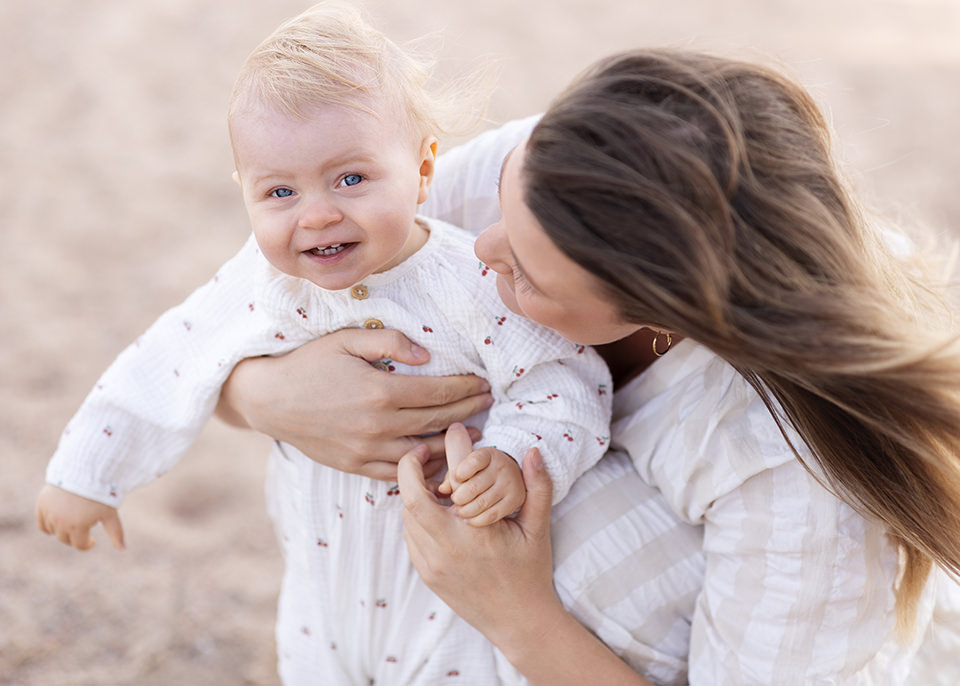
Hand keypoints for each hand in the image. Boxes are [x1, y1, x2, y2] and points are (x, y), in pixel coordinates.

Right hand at [36, 484, 125, 550]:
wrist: (85, 470)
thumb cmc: (101, 493)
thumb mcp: (110, 513)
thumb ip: (115, 532)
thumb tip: (122, 549)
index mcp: (78, 526)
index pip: (79, 545)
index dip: (87, 544)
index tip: (93, 540)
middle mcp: (61, 522)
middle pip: (65, 539)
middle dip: (75, 537)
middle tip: (84, 529)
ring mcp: (49, 513)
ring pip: (53, 531)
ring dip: (62, 530)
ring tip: (74, 520)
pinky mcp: (42, 504)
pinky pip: (41, 523)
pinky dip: (48, 524)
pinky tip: (59, 521)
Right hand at [217, 328, 491, 480]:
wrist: (269, 398)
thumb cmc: (309, 363)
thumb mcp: (347, 339)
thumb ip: (389, 341)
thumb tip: (427, 355)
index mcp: (380, 392)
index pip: (438, 393)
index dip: (465, 388)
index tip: (483, 382)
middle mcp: (377, 425)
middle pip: (437, 421)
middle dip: (468, 411)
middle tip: (488, 402)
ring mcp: (366, 450)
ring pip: (422, 452)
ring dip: (452, 443)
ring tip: (473, 433)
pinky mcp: (355, 466)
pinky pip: (397, 473)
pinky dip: (422, 468)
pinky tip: (437, 460)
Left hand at [399, 437, 557, 644]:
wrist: (519, 621)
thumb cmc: (530, 572)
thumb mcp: (538, 528)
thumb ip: (538, 486)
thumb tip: (533, 450)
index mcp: (477, 531)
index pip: (449, 480)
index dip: (444, 451)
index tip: (444, 438)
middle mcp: (449, 548)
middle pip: (410, 498)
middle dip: (411, 470)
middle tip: (425, 455)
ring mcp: (433, 564)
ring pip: (408, 517)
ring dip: (416, 495)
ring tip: (436, 486)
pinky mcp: (427, 574)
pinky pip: (411, 536)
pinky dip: (418, 518)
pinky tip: (438, 513)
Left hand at [438, 424, 524, 525]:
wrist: (511, 476)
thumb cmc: (480, 472)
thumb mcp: (468, 466)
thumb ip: (453, 475)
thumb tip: (442, 489)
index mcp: (488, 454)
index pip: (474, 461)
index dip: (461, 471)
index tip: (455, 479)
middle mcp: (502, 467)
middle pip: (474, 486)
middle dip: (459, 497)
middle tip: (454, 501)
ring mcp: (510, 484)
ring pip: (482, 503)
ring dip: (466, 511)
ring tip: (458, 512)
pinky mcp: (515, 500)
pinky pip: (492, 515)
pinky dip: (477, 520)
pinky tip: (468, 520)